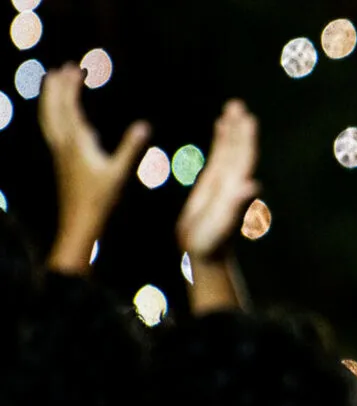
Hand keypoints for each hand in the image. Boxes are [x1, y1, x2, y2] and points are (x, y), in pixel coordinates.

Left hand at [39, 63, 148, 271]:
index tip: (75, 68)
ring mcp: (59, 152)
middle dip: (56, 87)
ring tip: (52, 84)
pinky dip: (52, 116)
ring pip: (48, 118)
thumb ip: (131, 148)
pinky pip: (51, 130)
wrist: (79, 223)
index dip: (70, 86)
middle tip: (62, 68)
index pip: (68, 107)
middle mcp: (63, 144)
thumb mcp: (120, 173)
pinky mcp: (61, 161)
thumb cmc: (100, 200)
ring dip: (49, 99)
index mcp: (75, 143)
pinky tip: (60, 118)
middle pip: (52, 108)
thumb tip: (145, 125)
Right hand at [177, 100, 259, 260]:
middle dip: (240, 128)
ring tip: (233, 107)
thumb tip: (254, 185)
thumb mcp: (222, 223)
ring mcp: (225, 181)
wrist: (202, 253)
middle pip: (239, 149)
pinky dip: (221, 140)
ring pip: (230, 149)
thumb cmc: (211, 243)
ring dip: (232, 129)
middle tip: (238, 105)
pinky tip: (221, 125)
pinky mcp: (213, 183)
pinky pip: (219, 156)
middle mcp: (233, 182)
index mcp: (236, 189)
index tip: (248, 120)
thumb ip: (237, 205)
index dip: (247, 140)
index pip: (244, 159)